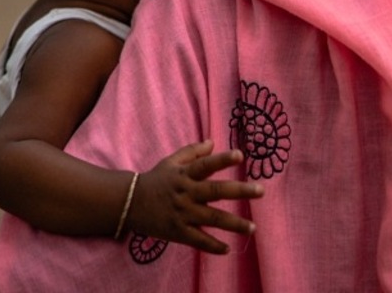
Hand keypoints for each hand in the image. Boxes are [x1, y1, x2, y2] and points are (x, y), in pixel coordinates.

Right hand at [126, 139, 263, 253]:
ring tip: (253, 227)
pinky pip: (198, 240)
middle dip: (240, 191)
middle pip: (216, 191)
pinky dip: (212, 246)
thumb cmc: (156, 179)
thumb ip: (192, 151)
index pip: (206, 165)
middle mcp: (186, 193)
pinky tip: (228, 249)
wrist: (130, 203)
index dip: (222, 160)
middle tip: (261, 190)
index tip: (240, 155)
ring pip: (212, 218)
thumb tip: (213, 142)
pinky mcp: (178, 232)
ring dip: (234, 223)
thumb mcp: (171, 161)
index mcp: (185, 174)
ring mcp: (183, 213)